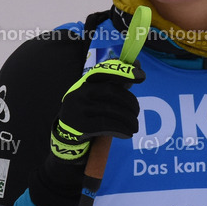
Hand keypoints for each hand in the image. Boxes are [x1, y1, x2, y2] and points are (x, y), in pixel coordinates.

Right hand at [30, 59, 144, 205]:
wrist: (66, 138)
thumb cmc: (88, 115)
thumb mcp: (96, 98)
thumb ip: (115, 85)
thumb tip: (138, 67)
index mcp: (84, 83)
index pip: (104, 72)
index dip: (123, 73)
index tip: (141, 76)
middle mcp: (79, 93)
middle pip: (111, 92)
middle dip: (129, 102)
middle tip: (137, 112)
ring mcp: (78, 109)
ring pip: (111, 110)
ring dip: (128, 119)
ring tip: (135, 126)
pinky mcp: (81, 126)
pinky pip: (107, 125)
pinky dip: (121, 129)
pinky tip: (128, 133)